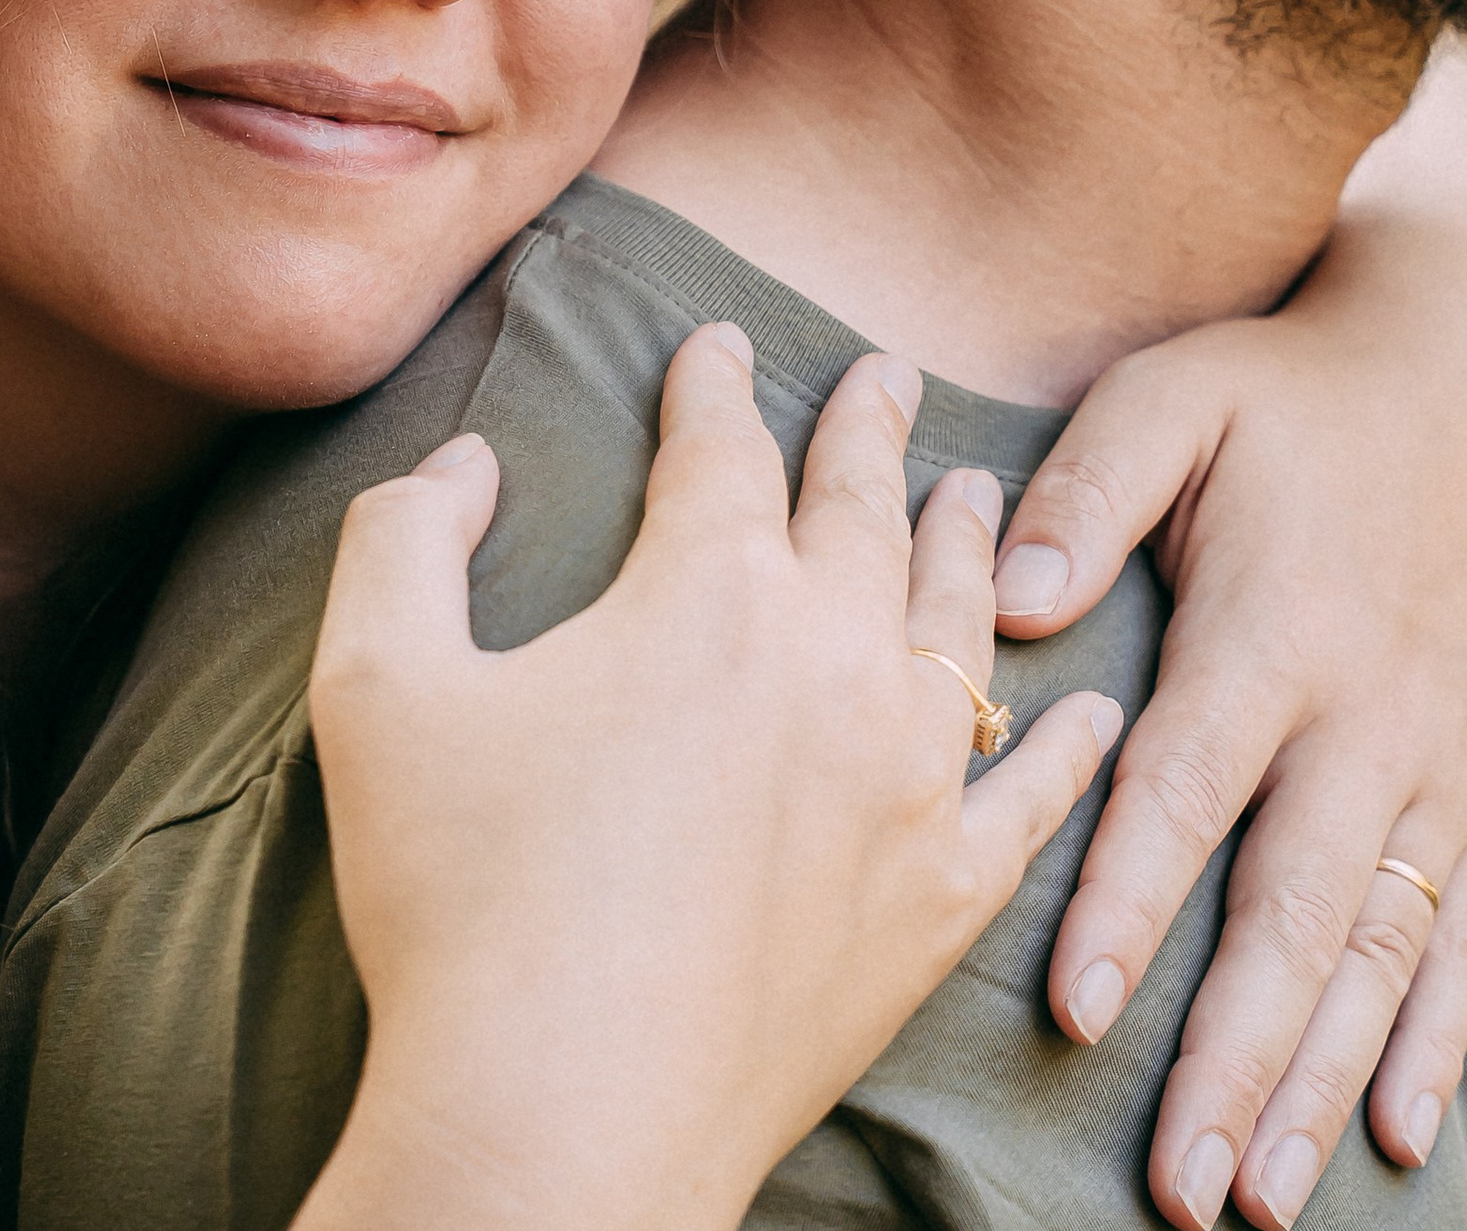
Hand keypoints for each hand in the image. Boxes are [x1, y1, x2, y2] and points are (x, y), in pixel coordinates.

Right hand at [295, 323, 1122, 1230]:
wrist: (563, 1122)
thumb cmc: (460, 901)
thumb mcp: (376, 686)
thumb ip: (406, 534)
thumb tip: (468, 461)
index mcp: (705, 592)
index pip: (720, 450)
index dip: (714, 387)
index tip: (721, 345)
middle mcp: (832, 658)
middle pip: (861, 508)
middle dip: (867, 431)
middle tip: (888, 376)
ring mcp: (905, 779)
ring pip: (958, 619)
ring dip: (967, 540)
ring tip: (975, 488)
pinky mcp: (940, 897)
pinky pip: (1034, 795)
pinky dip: (1067, 743)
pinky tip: (1090, 706)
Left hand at [988, 43, 1466, 1230]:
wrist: (1455, 371)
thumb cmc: (1277, 393)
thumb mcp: (1170, 397)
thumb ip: (1084, 494)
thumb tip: (1004, 601)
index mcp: (1274, 627)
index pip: (1190, 786)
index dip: (1132, 897)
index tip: (1077, 1009)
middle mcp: (1369, 713)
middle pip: (1295, 906)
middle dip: (1237, 1052)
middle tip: (1182, 1182)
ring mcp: (1437, 756)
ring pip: (1382, 947)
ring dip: (1324, 1076)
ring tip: (1264, 1191)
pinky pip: (1463, 928)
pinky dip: (1434, 1032)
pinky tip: (1404, 1132)